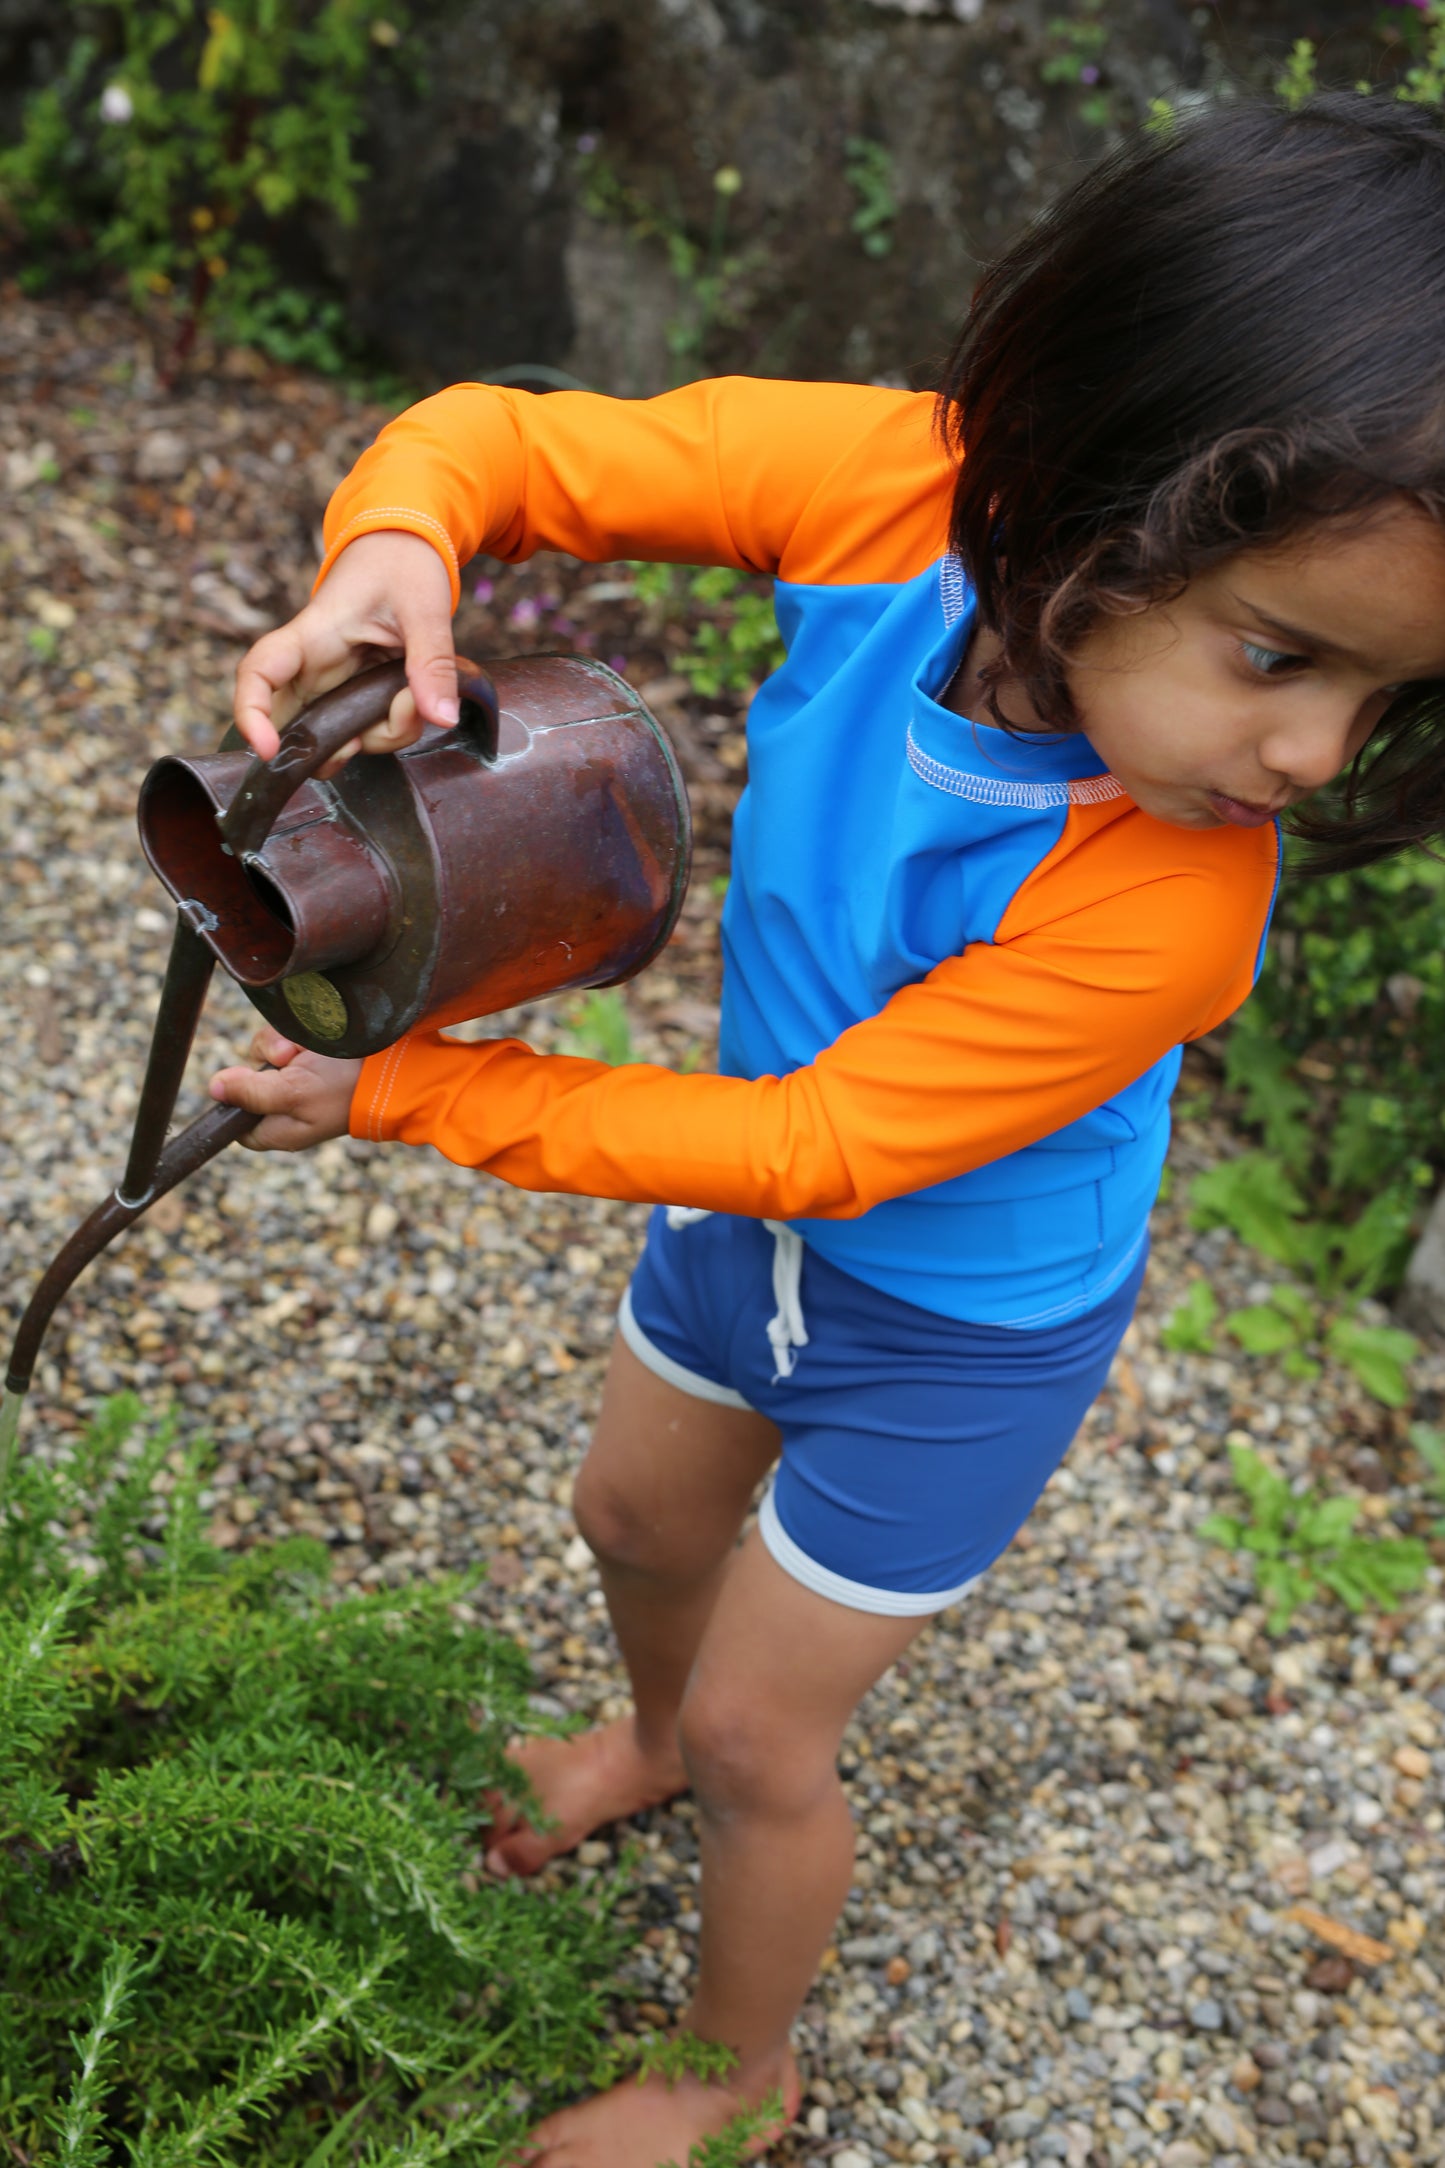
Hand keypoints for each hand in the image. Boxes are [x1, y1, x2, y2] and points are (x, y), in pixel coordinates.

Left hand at [210, 1024, 361, 1152]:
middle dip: (261, 1063)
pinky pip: (279, 1039)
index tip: (244, 1081)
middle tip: (285, 1060)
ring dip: (278, 1045)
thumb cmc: (344, 1088)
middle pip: (244, 1079)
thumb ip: (250, 1092)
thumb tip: (213, 1087)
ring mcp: (294, 1080)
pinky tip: (307, 1041)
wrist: (391, 1066)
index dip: (233, 1100)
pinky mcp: (305, 1057)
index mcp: (277, 1129)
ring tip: (301, 1050)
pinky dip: (290, 1036)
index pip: (234, 1122)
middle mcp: (282, 1106)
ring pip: (261, 1054)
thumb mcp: (292, 1093)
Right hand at [232, 529, 459, 771]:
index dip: (250, 715)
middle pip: (295, 726)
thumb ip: (432, 663)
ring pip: (337, 738)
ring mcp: (333, 685)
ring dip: (381, 735)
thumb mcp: (424, 609)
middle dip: (335, 748)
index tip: (267, 750)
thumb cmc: (403, 566)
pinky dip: (393, 729)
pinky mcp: (355, 695)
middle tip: (385, 724)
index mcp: (313, 635)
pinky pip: (366, 731)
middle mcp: (313, 667)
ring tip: (417, 697)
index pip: (259, 674)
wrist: (408, 547)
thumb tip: (443, 718)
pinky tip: (416, 701)